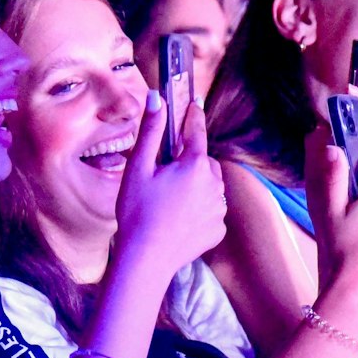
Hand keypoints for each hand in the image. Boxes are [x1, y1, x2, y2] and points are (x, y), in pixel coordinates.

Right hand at [115, 94, 227, 278]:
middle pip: (204, 161)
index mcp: (195, 165)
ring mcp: (220, 208)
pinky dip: (198, 210)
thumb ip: (151, 132)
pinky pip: (211, 210)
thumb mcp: (138, 168)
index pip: (196, 132)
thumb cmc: (137, 211)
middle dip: (189, 162)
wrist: (145, 259)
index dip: (193, 116)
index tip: (194, 102)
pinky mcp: (219, 229)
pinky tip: (177, 220)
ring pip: (210, 186)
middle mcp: (215, 184)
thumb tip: (157, 98)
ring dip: (196, 186)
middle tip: (164, 175)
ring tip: (169, 202)